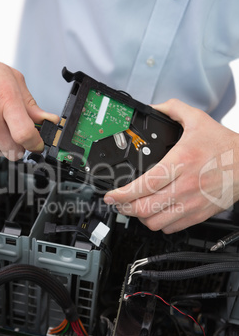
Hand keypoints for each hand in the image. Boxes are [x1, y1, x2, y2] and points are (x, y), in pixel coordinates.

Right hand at [0, 48, 58, 159]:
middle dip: (20, 145)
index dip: (35, 144)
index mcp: (6, 101)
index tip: (38, 144)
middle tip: (18, 132)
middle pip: (13, 150)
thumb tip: (49, 121)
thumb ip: (32, 106)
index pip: (25, 135)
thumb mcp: (16, 83)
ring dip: (2, 144)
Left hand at [104, 99, 238, 232]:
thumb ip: (173, 109)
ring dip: (140, 217)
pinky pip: (170, 228)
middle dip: (124, 207)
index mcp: (181, 162)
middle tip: (118, 202)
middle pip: (144, 208)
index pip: (145, 184)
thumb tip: (154, 107)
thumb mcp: (197, 119)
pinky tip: (156, 212)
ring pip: (155, 222)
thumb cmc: (224, 146)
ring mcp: (192, 203)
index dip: (122, 194)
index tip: (111, 195)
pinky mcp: (198, 215)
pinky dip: (158, 223)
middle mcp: (185, 186)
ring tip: (136, 208)